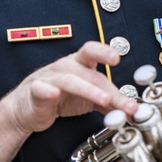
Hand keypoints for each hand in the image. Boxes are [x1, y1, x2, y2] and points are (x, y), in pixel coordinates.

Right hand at [0, 42, 136, 161]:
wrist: (29, 108)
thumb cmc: (60, 97)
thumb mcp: (89, 98)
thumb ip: (110, 102)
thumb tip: (132, 110)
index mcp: (80, 64)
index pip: (93, 53)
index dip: (105, 52)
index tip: (118, 58)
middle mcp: (66, 66)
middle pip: (85, 65)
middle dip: (102, 76)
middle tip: (115, 77)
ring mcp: (50, 78)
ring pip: (69, 80)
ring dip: (88, 89)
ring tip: (104, 99)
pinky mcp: (37, 92)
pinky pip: (42, 89)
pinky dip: (47, 91)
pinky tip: (54, 94)